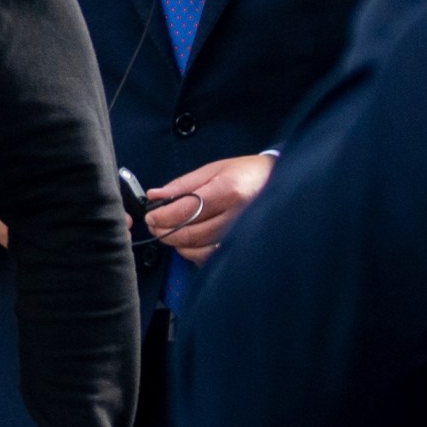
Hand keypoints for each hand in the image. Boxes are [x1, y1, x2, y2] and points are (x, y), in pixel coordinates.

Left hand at [144, 152, 273, 263]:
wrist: (276, 182)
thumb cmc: (245, 173)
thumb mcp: (213, 169)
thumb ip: (182, 184)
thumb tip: (155, 196)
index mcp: (228, 191)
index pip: (187, 210)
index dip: (163, 216)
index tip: (151, 216)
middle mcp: (235, 215)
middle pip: (191, 233)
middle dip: (165, 231)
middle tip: (154, 225)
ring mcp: (239, 234)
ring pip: (198, 249)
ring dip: (177, 244)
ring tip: (168, 232)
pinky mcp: (240, 245)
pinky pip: (210, 257)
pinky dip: (193, 253)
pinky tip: (188, 243)